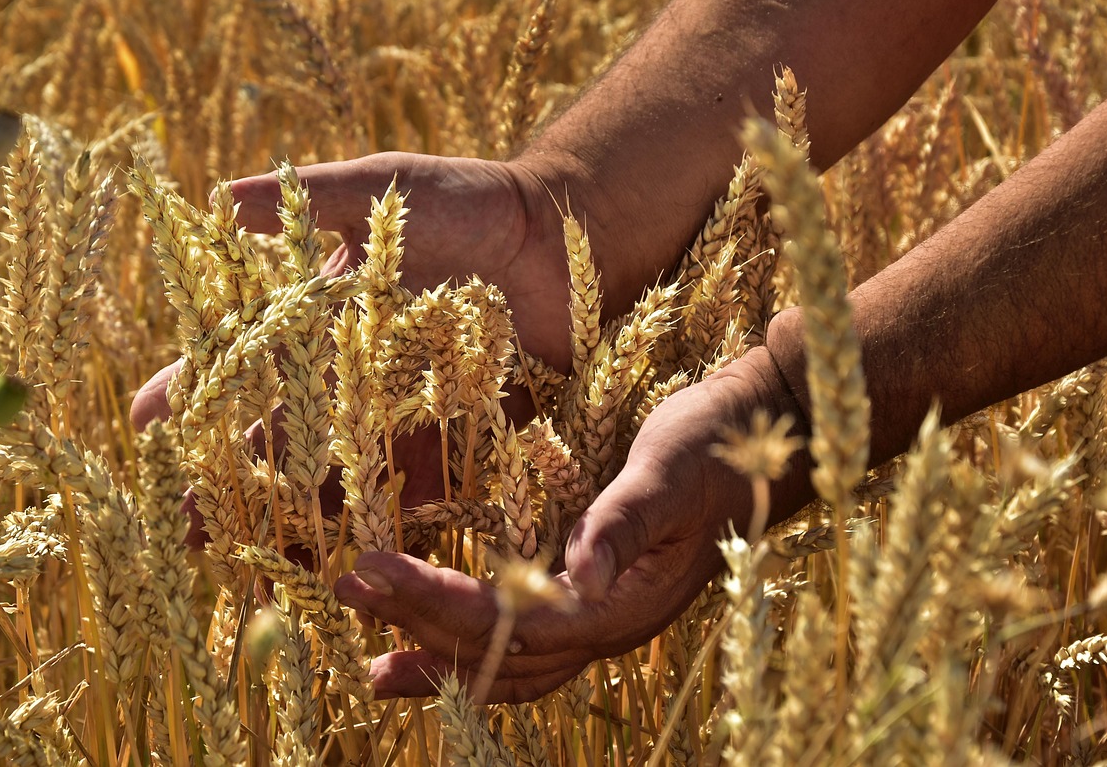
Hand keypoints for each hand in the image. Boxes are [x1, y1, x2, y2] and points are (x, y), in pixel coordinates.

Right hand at [129, 150, 588, 542]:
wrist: (569, 234)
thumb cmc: (473, 201)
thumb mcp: (389, 191)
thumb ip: (317, 196)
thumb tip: (224, 195)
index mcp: (326, 318)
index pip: (247, 359)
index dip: (196, 391)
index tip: (146, 426)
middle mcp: (356, 376)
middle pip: (282, 435)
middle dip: (233, 480)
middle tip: (183, 528)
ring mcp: (406, 413)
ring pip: (339, 475)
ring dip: (297, 519)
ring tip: (252, 564)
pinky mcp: (462, 438)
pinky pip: (419, 489)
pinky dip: (386, 525)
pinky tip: (354, 565)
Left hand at [334, 347, 815, 702]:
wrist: (760, 436)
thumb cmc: (713, 445)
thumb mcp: (667, 470)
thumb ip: (623, 523)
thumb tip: (577, 577)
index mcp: (623, 605)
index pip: (508, 621)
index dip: (433, 602)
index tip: (367, 571)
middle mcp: (610, 627)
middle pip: (500, 654)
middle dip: (417, 627)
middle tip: (346, 589)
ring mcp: (606, 619)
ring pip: (513, 668)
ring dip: (442, 663)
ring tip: (377, 670)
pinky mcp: (598, 597)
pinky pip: (529, 648)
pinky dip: (478, 653)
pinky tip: (439, 645)